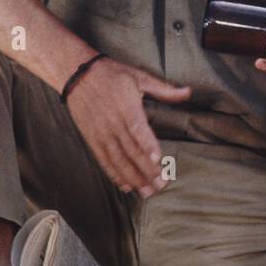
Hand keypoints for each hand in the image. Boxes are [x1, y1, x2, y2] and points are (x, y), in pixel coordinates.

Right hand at [64, 56, 191, 198]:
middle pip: (131, 150)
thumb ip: (164, 89)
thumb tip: (188, 92)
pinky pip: (104, 160)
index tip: (158, 161)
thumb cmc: (112, 74)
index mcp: (127, 106)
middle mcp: (113, 122)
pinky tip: (126, 186)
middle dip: (147, 170)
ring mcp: (101, 132)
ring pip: (118, 159)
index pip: (138, 129)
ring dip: (133, 177)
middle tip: (161, 184)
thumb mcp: (139, 76)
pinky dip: (115, 174)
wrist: (77, 74)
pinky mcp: (92, 138)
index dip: (148, 146)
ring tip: (147, 191)